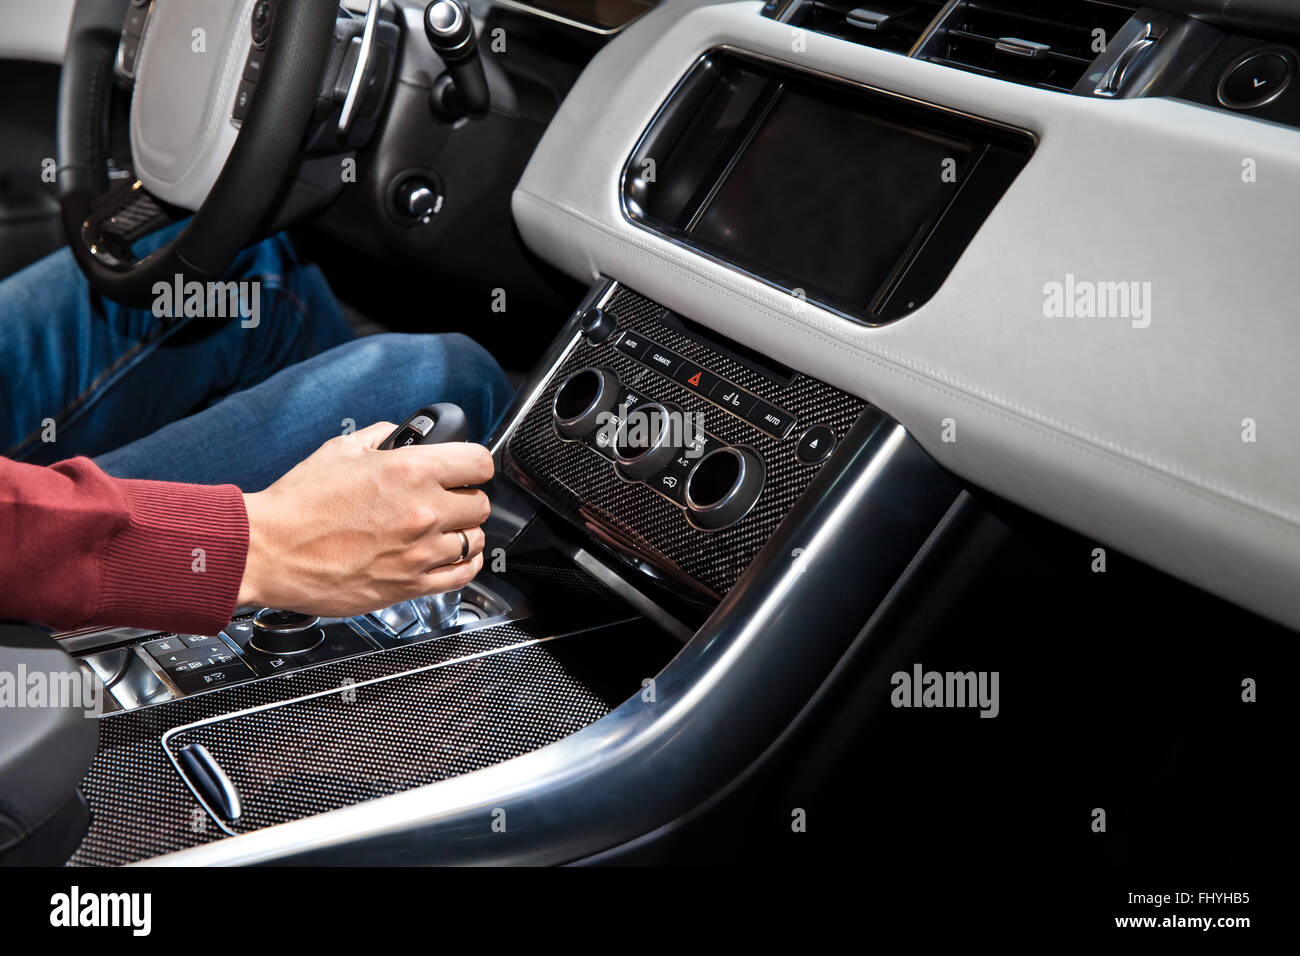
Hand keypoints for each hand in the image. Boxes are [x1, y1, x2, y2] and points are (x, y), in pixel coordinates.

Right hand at [236, 421, 492, 615]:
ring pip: (475, 540)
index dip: (473, 465)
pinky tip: (453, 556)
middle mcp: (424, 511)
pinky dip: (464, 564)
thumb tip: (403, 436)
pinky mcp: (411, 585)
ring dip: (463, 533)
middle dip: (466, 499)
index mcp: (411, 471)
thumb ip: (382, 437)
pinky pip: (463, 575)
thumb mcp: (341, 449)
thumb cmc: (297, 504)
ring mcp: (420, 552)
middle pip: (481, 504)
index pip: (479, 462)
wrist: (268, 551)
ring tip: (445, 530)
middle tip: (447, 500)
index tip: (465, 470)